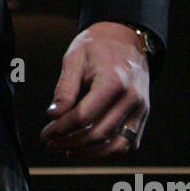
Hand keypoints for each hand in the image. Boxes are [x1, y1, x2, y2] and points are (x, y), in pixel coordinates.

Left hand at [41, 22, 149, 158]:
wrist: (125, 37)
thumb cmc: (96, 46)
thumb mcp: (74, 59)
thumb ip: (65, 89)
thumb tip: (52, 115)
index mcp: (112, 82)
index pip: (83, 116)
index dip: (61, 129)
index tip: (45, 134)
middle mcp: (131, 99)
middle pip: (99, 133)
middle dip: (71, 142)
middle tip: (51, 144)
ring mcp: (141, 109)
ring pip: (116, 145)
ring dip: (90, 153)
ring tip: (68, 150)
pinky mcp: (144, 115)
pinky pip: (128, 143)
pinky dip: (109, 151)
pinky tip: (89, 149)